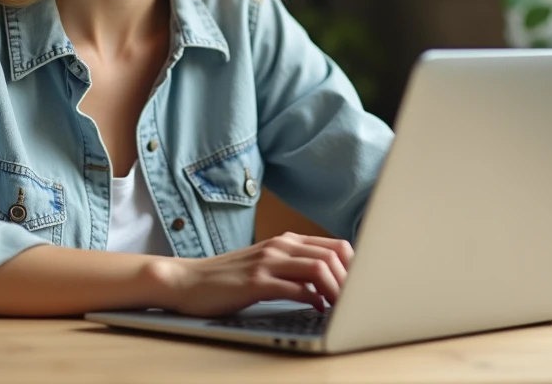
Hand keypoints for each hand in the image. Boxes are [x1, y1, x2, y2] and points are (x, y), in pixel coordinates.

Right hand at [148, 232, 353, 317]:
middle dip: (352, 279)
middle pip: (333, 255)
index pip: (336, 245)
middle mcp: (280, 246)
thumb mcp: (266, 265)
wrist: (188, 281)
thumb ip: (295, 268)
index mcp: (286, 241)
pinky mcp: (256, 282)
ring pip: (319, 268)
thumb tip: (330, 284)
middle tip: (358, 300)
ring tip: (342, 307)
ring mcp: (267, 262)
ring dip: (337, 290)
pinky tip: (317, 309)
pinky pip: (295, 288)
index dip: (356, 266)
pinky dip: (313, 299)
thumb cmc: (229, 278)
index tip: (363, 287)